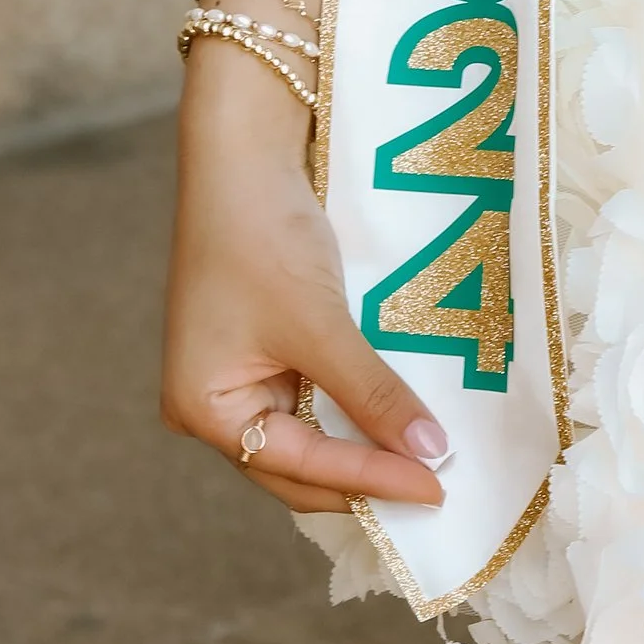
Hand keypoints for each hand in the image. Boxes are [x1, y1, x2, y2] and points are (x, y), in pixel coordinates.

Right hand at [161, 44, 449, 514]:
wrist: (244, 149)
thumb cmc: (262, 235)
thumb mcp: (319, 323)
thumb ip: (370, 394)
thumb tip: (427, 454)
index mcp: (204, 410)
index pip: (299, 469)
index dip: (369, 484)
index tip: (435, 494)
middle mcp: (215, 404)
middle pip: (300, 463)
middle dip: (365, 477)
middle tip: (438, 491)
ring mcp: (240, 373)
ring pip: (312, 430)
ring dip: (365, 445)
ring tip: (428, 462)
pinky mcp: (268, 341)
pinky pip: (317, 391)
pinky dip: (357, 405)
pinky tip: (401, 413)